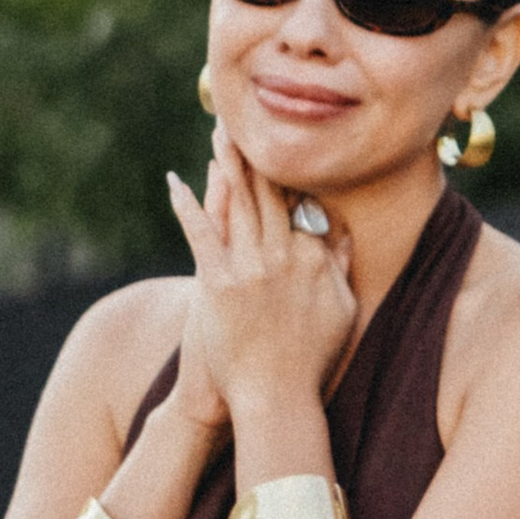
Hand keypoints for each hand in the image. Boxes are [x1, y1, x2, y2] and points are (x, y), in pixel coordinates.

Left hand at [165, 135, 356, 417]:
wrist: (276, 399)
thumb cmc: (313, 361)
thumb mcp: (343, 310)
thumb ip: (341, 265)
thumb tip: (342, 231)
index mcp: (313, 258)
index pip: (300, 203)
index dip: (287, 169)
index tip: (280, 141)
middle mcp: (282, 254)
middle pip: (267, 192)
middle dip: (254, 153)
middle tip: (242, 119)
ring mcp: (248, 267)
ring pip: (237, 203)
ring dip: (226, 165)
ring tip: (219, 134)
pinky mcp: (217, 283)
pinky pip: (200, 233)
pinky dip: (187, 205)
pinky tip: (176, 181)